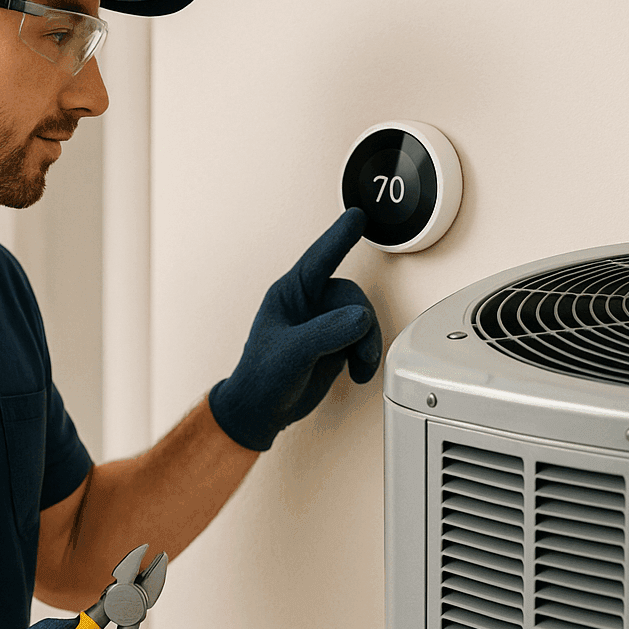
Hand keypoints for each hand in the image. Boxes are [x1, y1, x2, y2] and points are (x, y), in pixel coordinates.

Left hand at [209, 208, 381, 450]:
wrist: (261, 412)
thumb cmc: (261, 378)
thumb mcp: (291, 352)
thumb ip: (326, 332)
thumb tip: (361, 318)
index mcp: (290, 294)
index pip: (320, 258)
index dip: (339, 237)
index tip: (357, 217)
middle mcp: (309, 305)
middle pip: (351, 297)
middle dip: (362, 323)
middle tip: (360, 350)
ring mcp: (323, 325)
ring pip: (362, 319)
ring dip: (367, 343)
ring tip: (359, 366)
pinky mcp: (335, 345)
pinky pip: (362, 340)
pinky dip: (365, 357)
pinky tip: (356, 373)